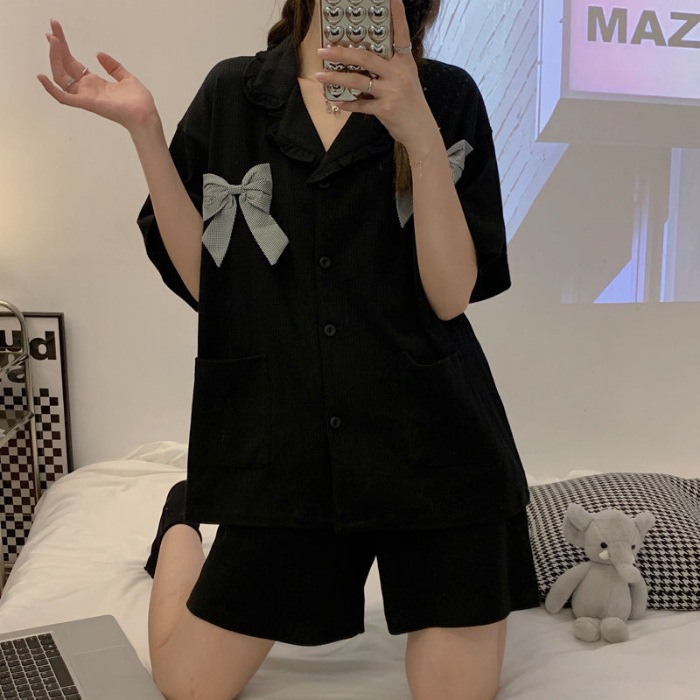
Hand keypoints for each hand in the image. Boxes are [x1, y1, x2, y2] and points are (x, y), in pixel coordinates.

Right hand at [36, 18, 159, 131]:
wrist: (146, 114)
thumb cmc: (139, 101)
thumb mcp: (126, 77)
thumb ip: (113, 66)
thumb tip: (99, 53)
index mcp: (95, 83)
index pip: (72, 63)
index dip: (64, 48)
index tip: (55, 32)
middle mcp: (87, 89)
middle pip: (64, 66)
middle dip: (57, 47)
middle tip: (50, 29)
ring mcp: (85, 96)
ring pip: (61, 77)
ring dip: (54, 59)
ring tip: (53, 41)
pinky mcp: (87, 103)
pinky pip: (63, 98)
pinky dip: (50, 89)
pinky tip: (41, 76)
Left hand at [315, 0, 439, 156]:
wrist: (421, 130)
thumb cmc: (411, 104)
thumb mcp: (405, 80)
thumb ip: (388, 69)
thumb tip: (362, 62)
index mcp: (405, 62)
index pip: (401, 34)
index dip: (397, 15)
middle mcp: (399, 73)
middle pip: (366, 57)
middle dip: (342, 53)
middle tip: (323, 49)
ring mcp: (392, 91)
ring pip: (358, 80)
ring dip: (336, 77)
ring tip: (320, 75)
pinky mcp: (386, 109)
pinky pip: (361, 104)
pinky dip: (348, 103)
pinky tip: (337, 102)